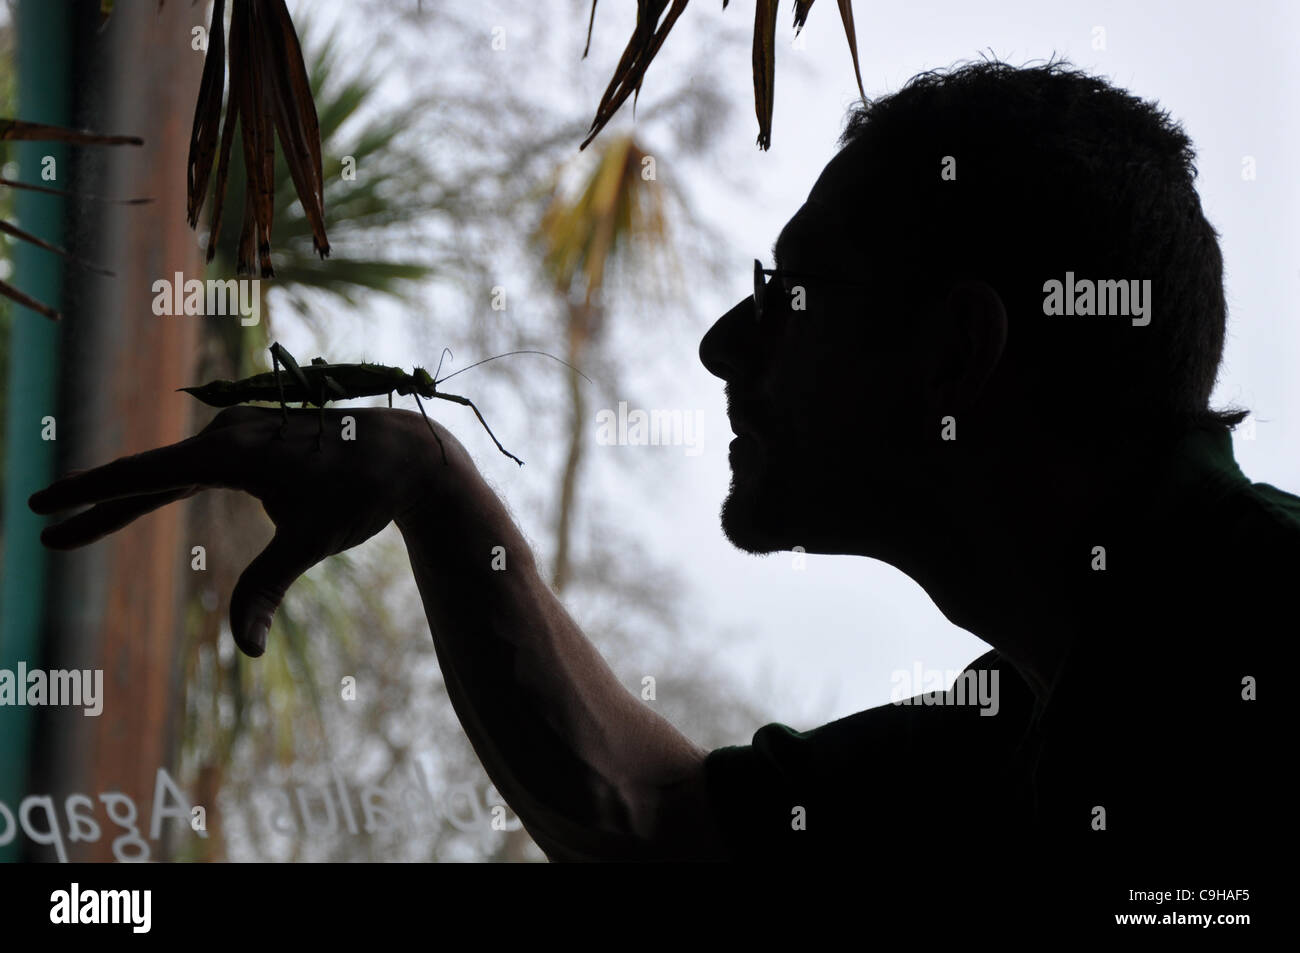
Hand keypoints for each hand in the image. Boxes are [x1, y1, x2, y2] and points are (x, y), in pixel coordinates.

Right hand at [29, 406, 466, 656]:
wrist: (408, 454)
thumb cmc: (361, 492)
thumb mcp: (313, 540)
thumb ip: (267, 589)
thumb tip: (244, 652)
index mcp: (231, 453)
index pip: (143, 475)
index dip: (90, 494)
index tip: (42, 505)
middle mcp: (227, 437)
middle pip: (147, 476)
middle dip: (96, 507)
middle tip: (44, 530)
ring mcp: (239, 436)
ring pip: (168, 474)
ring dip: (125, 500)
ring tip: (78, 530)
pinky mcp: (254, 443)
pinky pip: (195, 469)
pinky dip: (162, 489)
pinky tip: (144, 502)